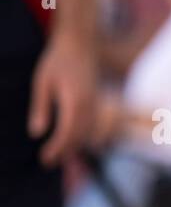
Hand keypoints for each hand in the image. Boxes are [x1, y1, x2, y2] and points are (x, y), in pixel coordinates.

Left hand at [29, 29, 96, 165]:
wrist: (81, 44)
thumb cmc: (58, 60)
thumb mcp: (42, 82)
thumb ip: (40, 108)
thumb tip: (36, 133)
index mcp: (75, 102)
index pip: (67, 133)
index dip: (56, 148)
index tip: (44, 159)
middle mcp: (89, 107)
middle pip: (78, 137)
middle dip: (64, 152)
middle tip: (48, 163)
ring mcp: (96, 104)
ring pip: (87, 133)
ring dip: (73, 146)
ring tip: (58, 155)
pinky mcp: (97, 102)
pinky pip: (91, 125)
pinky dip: (81, 136)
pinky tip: (71, 139)